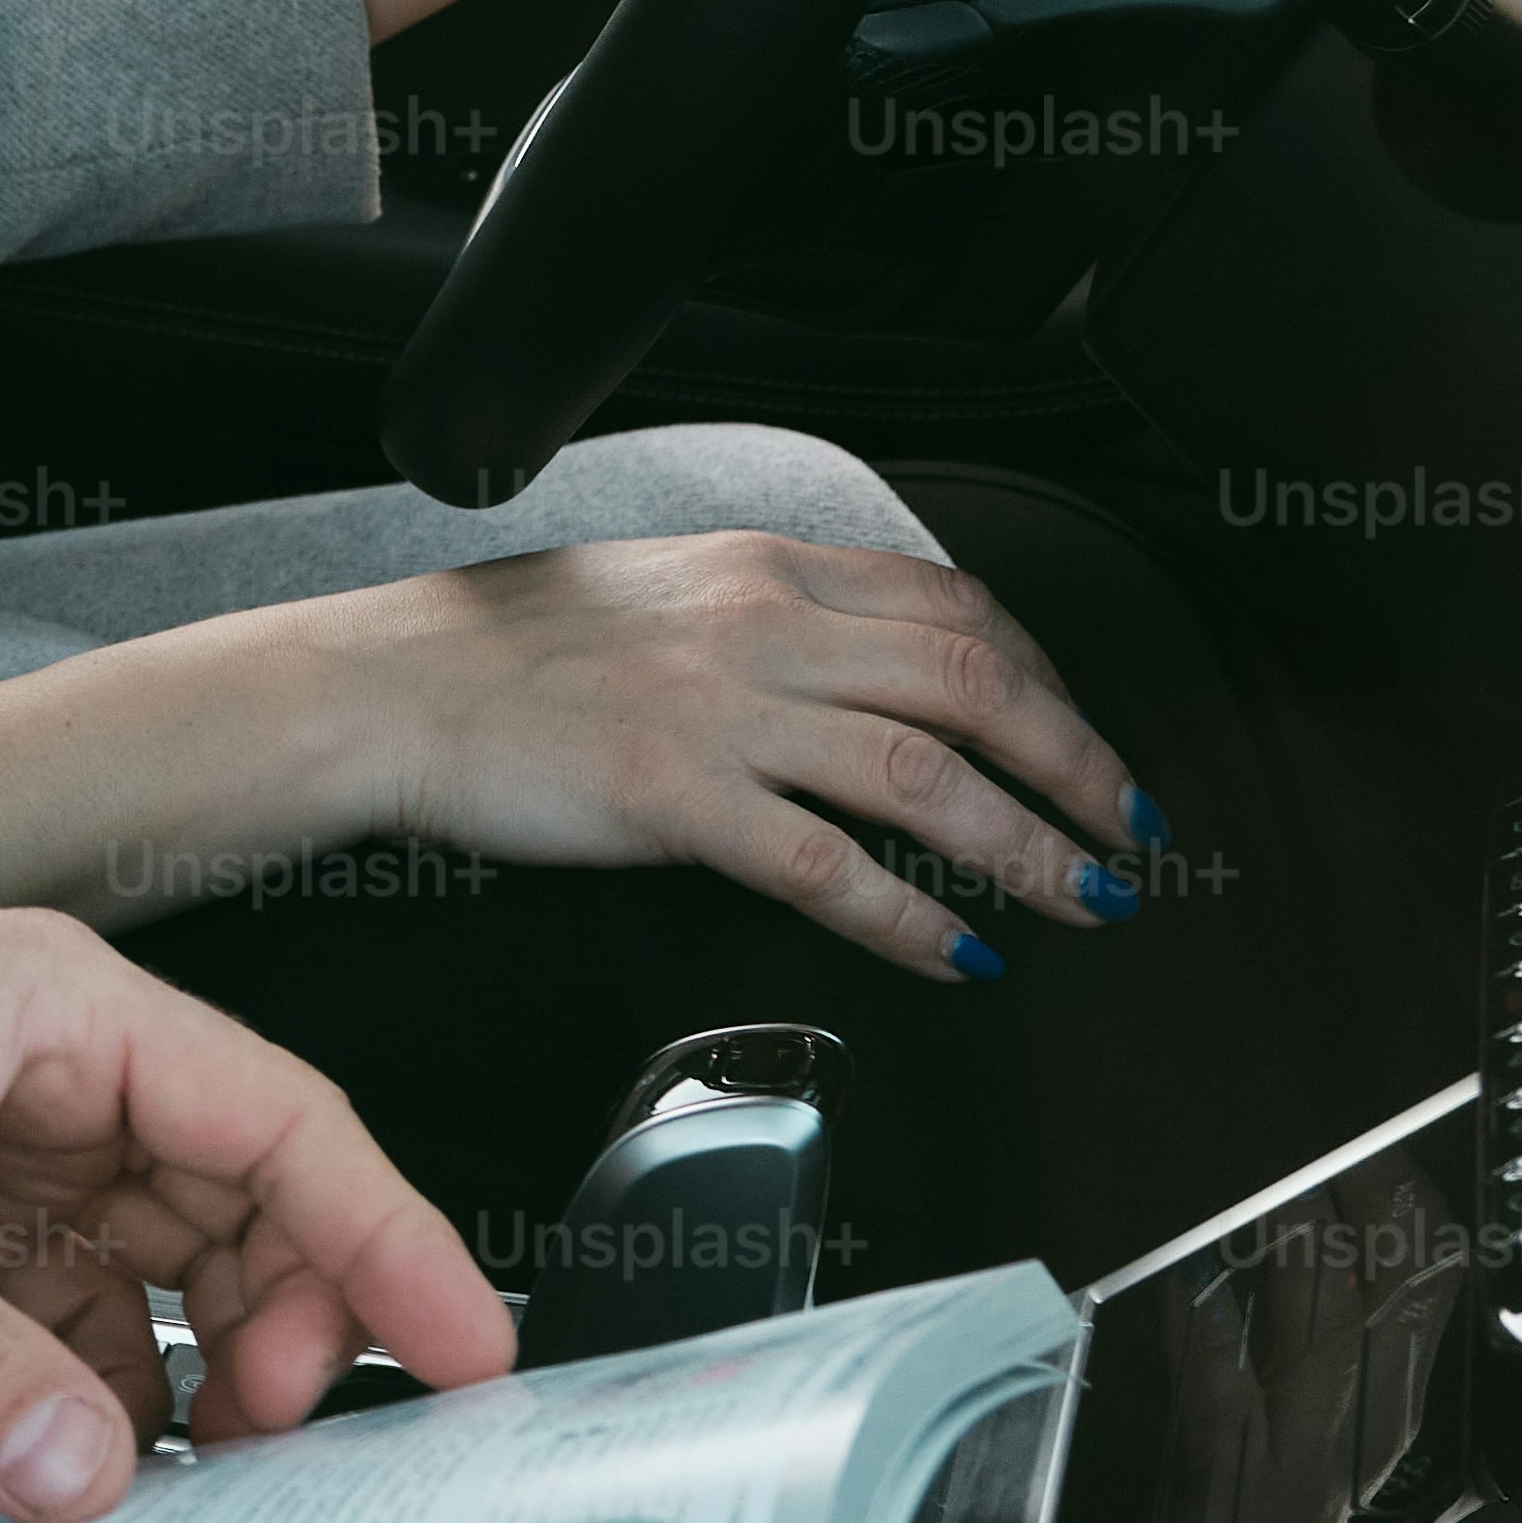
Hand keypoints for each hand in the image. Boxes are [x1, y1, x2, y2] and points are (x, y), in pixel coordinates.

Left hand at [0, 871, 510, 1513]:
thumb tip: (78, 1469)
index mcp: (50, 1011)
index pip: (278, 1122)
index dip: (382, 1237)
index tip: (458, 1346)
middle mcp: (37, 1082)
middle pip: (237, 1210)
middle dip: (286, 1327)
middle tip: (287, 1448)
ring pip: (153, 1281)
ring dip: (187, 1379)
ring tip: (199, 1482)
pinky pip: (56, 1333)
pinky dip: (86, 1404)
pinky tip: (80, 1473)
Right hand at [311, 528, 1147, 978]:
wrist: (389, 686)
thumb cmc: (508, 650)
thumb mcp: (661, 588)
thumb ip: (766, 614)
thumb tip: (866, 667)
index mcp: (766, 567)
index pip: (957, 607)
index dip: (1051, 679)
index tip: (1086, 740)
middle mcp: (763, 624)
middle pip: (976, 684)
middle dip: (1079, 766)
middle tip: (1132, 834)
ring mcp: (723, 709)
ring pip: (927, 775)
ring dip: (1030, 847)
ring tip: (1085, 903)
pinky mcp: (676, 795)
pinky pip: (829, 865)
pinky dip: (914, 918)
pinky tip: (958, 956)